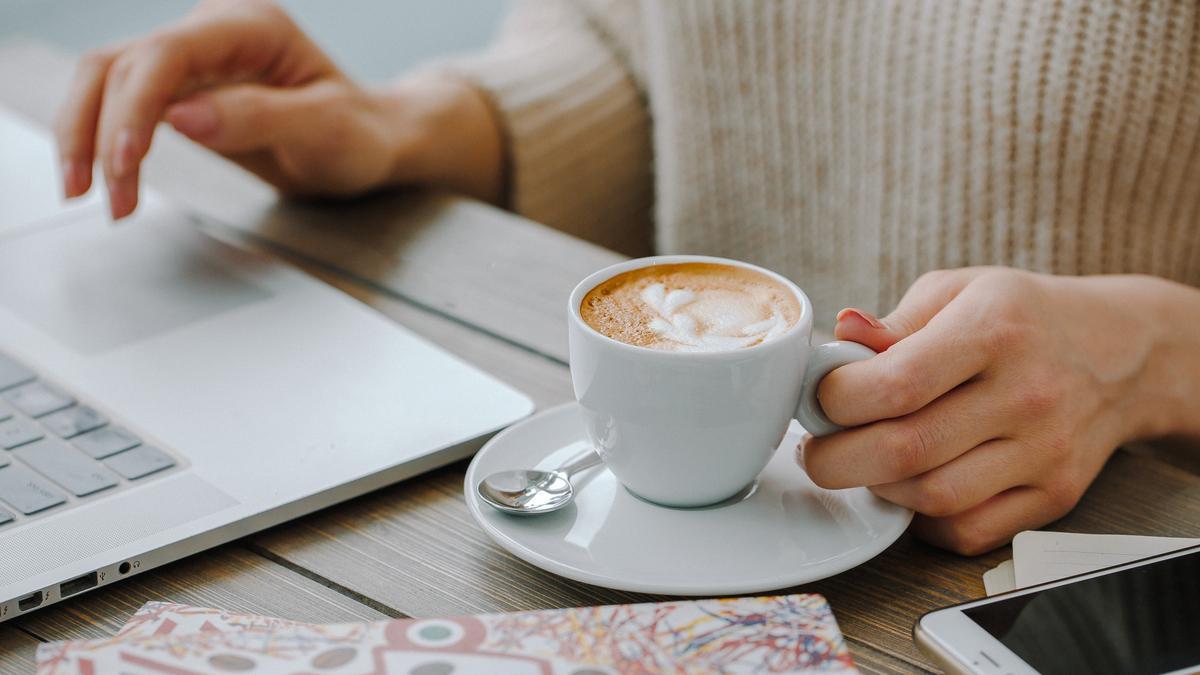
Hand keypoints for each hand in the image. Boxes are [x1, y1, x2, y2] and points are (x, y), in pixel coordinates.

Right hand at [54, 0, 502, 218]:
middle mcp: (214, 31)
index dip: (134, 105)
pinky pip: (126, 105)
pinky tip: (105, 178)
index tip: (126, 160)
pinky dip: (107, 141)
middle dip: (100, 130)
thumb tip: (183, 116)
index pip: (168, 53)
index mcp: (252, 27)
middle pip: (122, 64)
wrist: (374, 142)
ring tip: (91, 195)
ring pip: (109, 81)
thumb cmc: (362, 133)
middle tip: (97, 193)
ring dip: (90, 136)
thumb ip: (259, 118)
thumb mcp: (326, 129)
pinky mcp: (185, 89)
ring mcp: (196, 59)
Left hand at [800, 267, 1193, 553]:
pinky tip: (912, 487)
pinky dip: (924, 520)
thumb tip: (839, 332)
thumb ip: (894, 321)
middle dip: (835, 459)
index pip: (896, 383)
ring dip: (878, 488)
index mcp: (993, 330)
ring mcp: (1045, 452)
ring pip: (933, 498)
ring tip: (865, 461)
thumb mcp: (958, 292)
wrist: (1122, 353)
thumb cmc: (1021, 317)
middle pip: (905, 451)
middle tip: (816, 449)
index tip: (818, 399)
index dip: (836, 400)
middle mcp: (1025, 394)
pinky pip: (968, 532)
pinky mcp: (1054, 496)